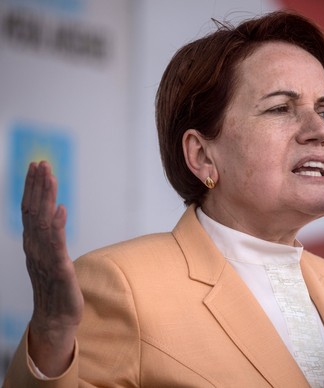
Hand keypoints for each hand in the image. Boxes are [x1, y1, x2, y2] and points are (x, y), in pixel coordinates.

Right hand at [21, 161, 83, 375]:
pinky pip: (56, 245)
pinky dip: (57, 226)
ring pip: (43, 223)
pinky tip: (61, 209)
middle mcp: (35, 248)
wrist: (56, 317)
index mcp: (33, 243)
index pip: (30, 209)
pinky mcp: (59, 270)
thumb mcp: (52, 256)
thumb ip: (51, 235)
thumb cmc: (56, 286)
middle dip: (38, 185)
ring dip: (46, 198)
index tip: (37, 165)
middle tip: (42, 163)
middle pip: (34, 211)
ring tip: (50, 177)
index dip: (32, 187)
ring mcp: (45, 258)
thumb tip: (55, 211)